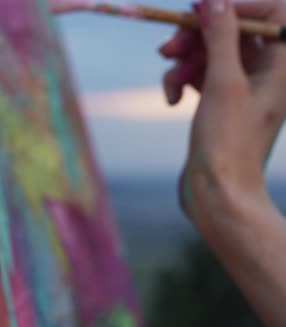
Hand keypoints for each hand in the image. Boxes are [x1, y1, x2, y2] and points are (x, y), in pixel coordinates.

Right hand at [159, 0, 285, 220]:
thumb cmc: (228, 142)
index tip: (202, 10)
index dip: (236, 6)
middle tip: (168, 46)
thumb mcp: (223, 83)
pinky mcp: (219, 102)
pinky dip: (182, 81)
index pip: (270, 12)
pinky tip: (171, 98)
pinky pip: (199, 75)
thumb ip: (220, 37)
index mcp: (282, 65)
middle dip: (197, 36)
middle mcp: (266, 72)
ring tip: (169, 79)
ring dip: (183, 61)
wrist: (219, 193)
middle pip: (231, 31)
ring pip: (209, 53)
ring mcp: (241, 87)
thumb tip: (213, 0)